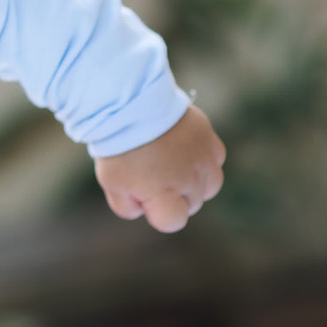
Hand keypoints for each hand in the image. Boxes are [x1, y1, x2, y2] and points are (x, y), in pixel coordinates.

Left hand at [94, 104, 225, 232]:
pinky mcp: (209, 138)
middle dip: (173, 197)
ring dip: (193, 182)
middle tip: (151, 174)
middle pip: (192, 204)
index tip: (145, 198)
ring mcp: (203, 159)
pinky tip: (182, 150)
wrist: (129, 104)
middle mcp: (189, 180)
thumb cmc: (118, 146)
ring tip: (169, 164)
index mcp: (164, 193)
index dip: (158, 215)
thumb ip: (127, 206)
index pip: (173, 222)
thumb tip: (144, 209)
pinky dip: (202, 160)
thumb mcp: (111, 182)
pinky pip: (215, 160)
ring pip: (210, 186)